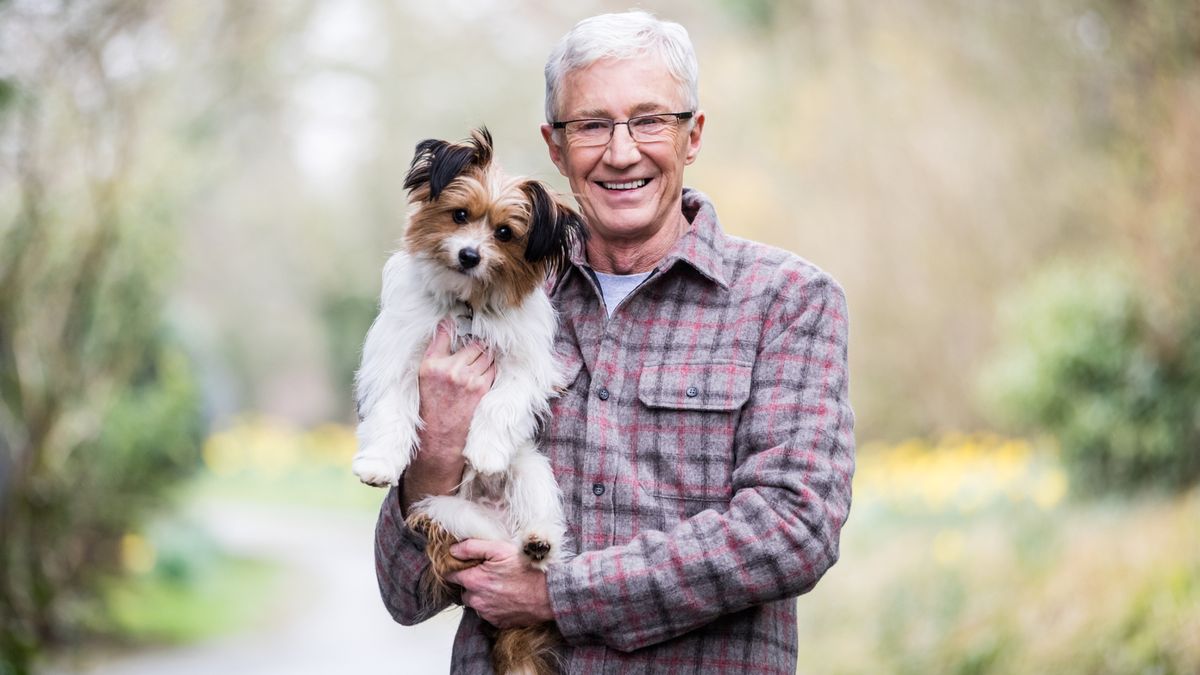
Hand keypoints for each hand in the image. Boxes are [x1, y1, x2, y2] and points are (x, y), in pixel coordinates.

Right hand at [402, 321, 496, 510]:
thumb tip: (446, 324)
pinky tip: (484, 373)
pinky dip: (492, 368)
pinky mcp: (481, 389)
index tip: (462, 316)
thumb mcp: (423, 377)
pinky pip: (493, 368)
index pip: (446, 330)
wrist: (439, 440)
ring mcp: (467, 378)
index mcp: (430, 364)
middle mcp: (448, 369)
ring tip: (479, 361)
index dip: (457, 322)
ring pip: (486, 353)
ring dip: (486, 354)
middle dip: (476, 342)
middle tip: (475, 345)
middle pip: (473, 341)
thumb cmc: (431, 406)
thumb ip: (436, 351)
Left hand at [446, 539, 554, 628]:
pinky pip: (488, 613)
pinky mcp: (498, 622)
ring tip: (499, 585)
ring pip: (476, 603)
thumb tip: (452, 550)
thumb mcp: (499, 549)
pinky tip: (506, 596)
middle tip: (488, 573)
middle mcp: (476, 600)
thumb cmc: (526, 568)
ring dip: (482, 595)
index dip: (457, 568)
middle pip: (464, 591)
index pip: (451, 575)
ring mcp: (487, 613)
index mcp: (474, 581)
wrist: (548, 593)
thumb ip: (472, 547)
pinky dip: (493, 606)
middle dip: (472, 583)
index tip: (466, 564)